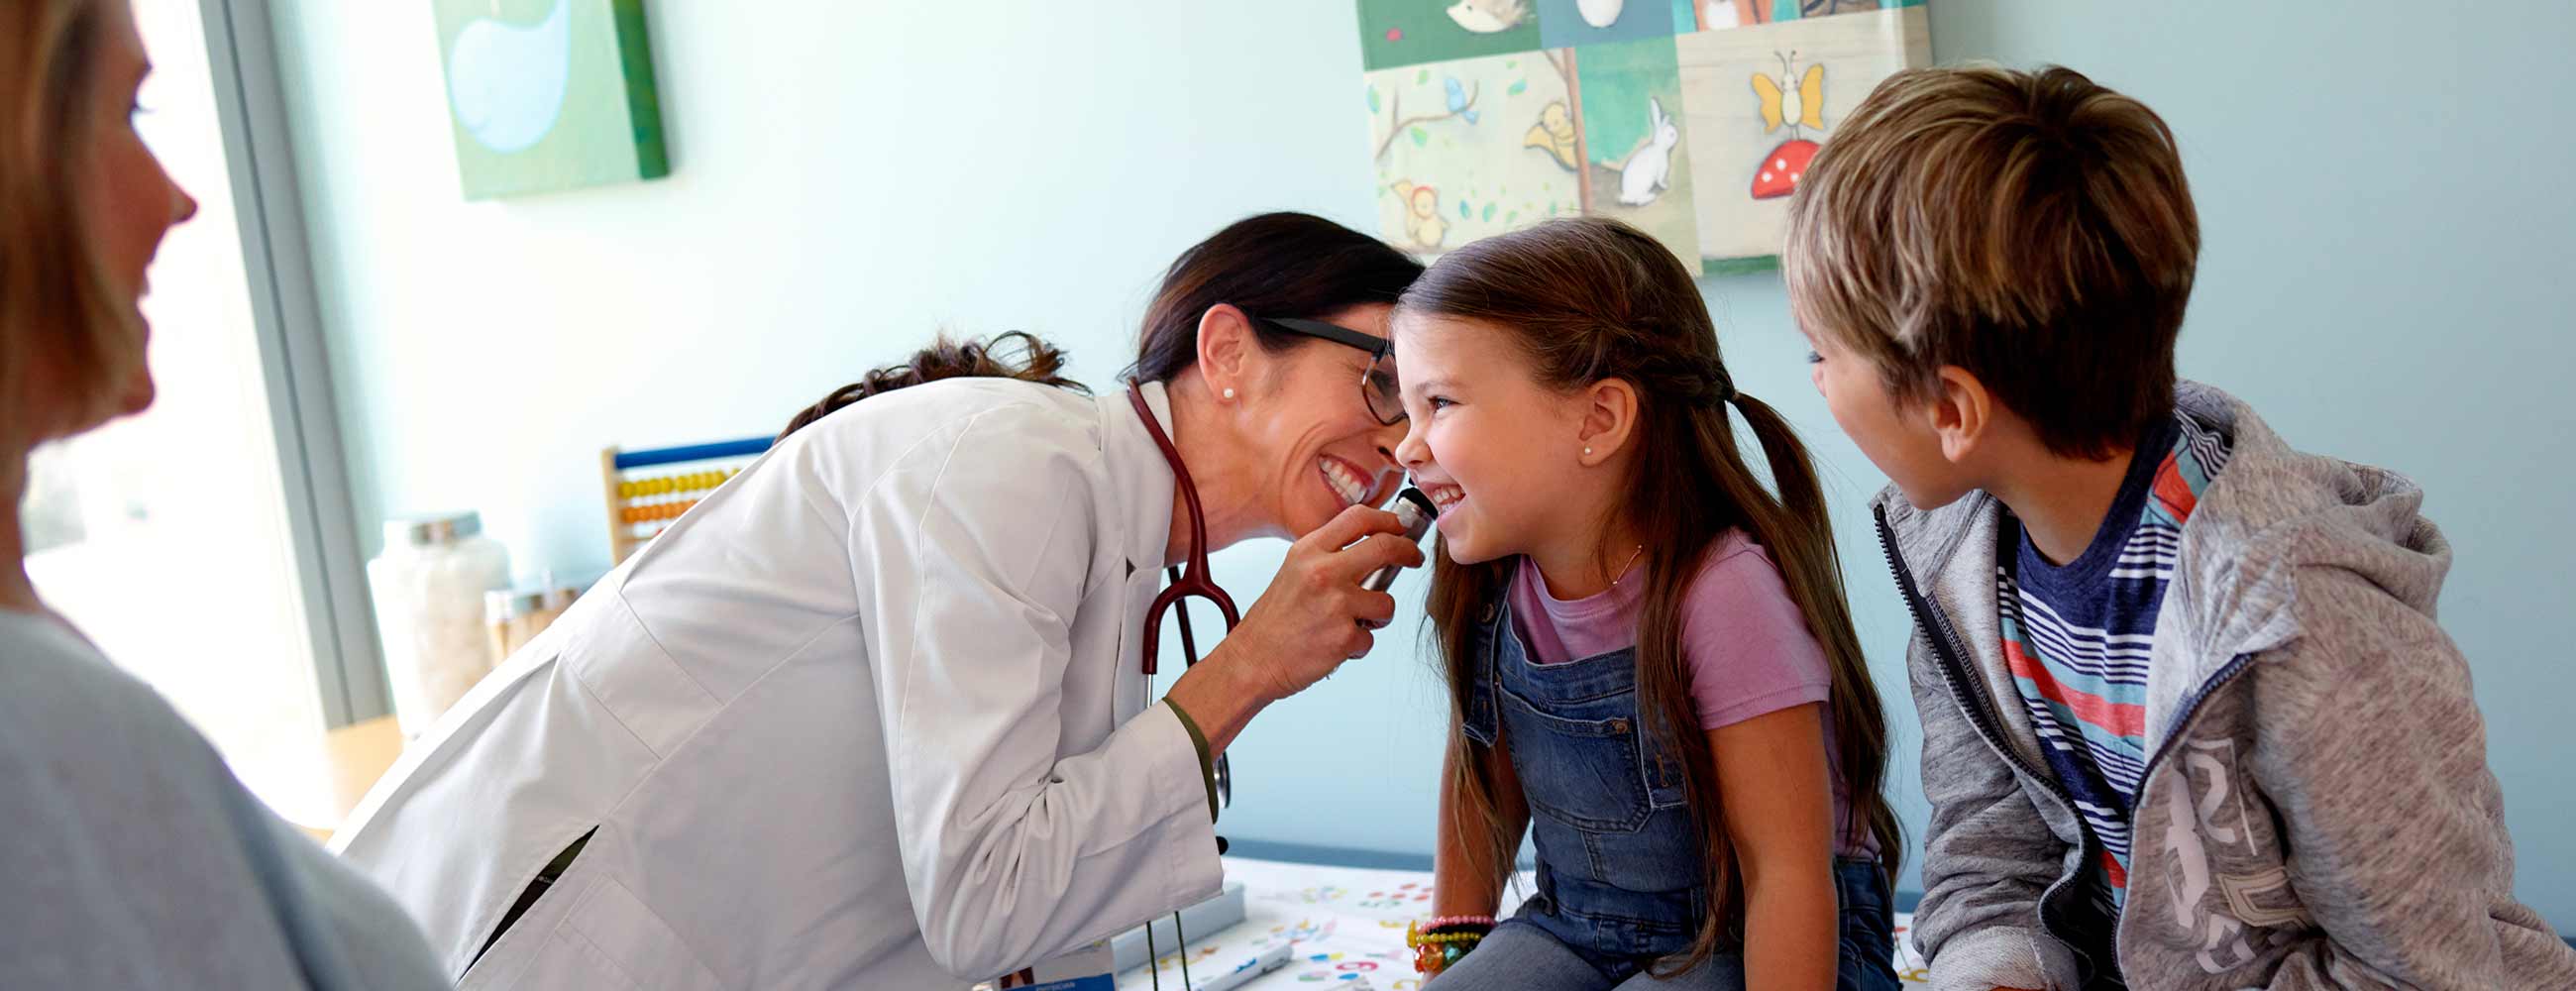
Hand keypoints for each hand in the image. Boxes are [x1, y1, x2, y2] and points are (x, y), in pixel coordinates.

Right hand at [1163, 505, 1424, 756]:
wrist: (1251, 661)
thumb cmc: (1274, 621)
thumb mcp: (1294, 572)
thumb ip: (1328, 557)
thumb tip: (1374, 549)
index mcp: (1308, 551)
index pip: (1358, 518)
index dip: (1388, 520)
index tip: (1400, 529)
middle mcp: (1323, 572)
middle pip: (1385, 547)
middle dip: (1408, 553)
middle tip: (1413, 559)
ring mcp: (1336, 604)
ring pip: (1387, 603)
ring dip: (1379, 615)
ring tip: (1353, 624)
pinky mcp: (1344, 637)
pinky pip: (1370, 637)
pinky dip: (1358, 645)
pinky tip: (1334, 646)